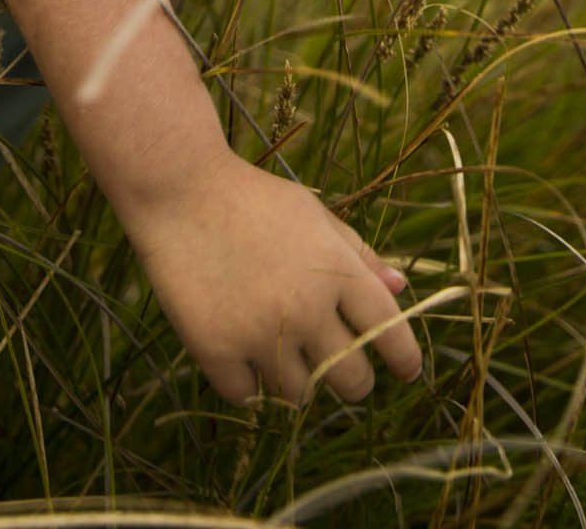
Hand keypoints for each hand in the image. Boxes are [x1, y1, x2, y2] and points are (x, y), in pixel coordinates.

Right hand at [119, 149, 422, 406]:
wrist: (179, 189)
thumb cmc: (251, 197)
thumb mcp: (312, 213)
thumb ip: (357, 253)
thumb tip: (401, 288)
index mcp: (335, 269)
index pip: (388, 330)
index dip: (404, 358)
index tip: (407, 372)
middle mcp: (305, 307)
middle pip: (351, 380)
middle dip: (352, 381)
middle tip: (337, 369)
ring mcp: (260, 332)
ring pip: (300, 395)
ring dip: (296, 379)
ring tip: (281, 351)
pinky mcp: (216, 349)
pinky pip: (248, 396)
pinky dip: (247, 381)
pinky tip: (241, 352)